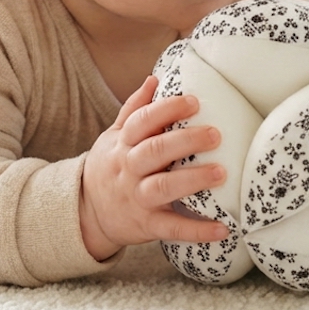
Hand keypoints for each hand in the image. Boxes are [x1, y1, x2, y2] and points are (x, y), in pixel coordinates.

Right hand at [80, 75, 229, 259]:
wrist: (86, 213)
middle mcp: (129, 169)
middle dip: (185, 141)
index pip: (142, 121)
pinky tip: (222, 228)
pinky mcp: (147, 225)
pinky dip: (197, 230)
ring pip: (163, 188)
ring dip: (193, 180)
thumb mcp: (112, 137)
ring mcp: (137, 198)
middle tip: (215, 134)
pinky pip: (173, 228)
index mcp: (123, 144)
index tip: (193, 101)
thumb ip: (133, 110)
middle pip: (155, 151)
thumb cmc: (108, 167)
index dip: (167, 109)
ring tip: (221, 172)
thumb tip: (155, 79)